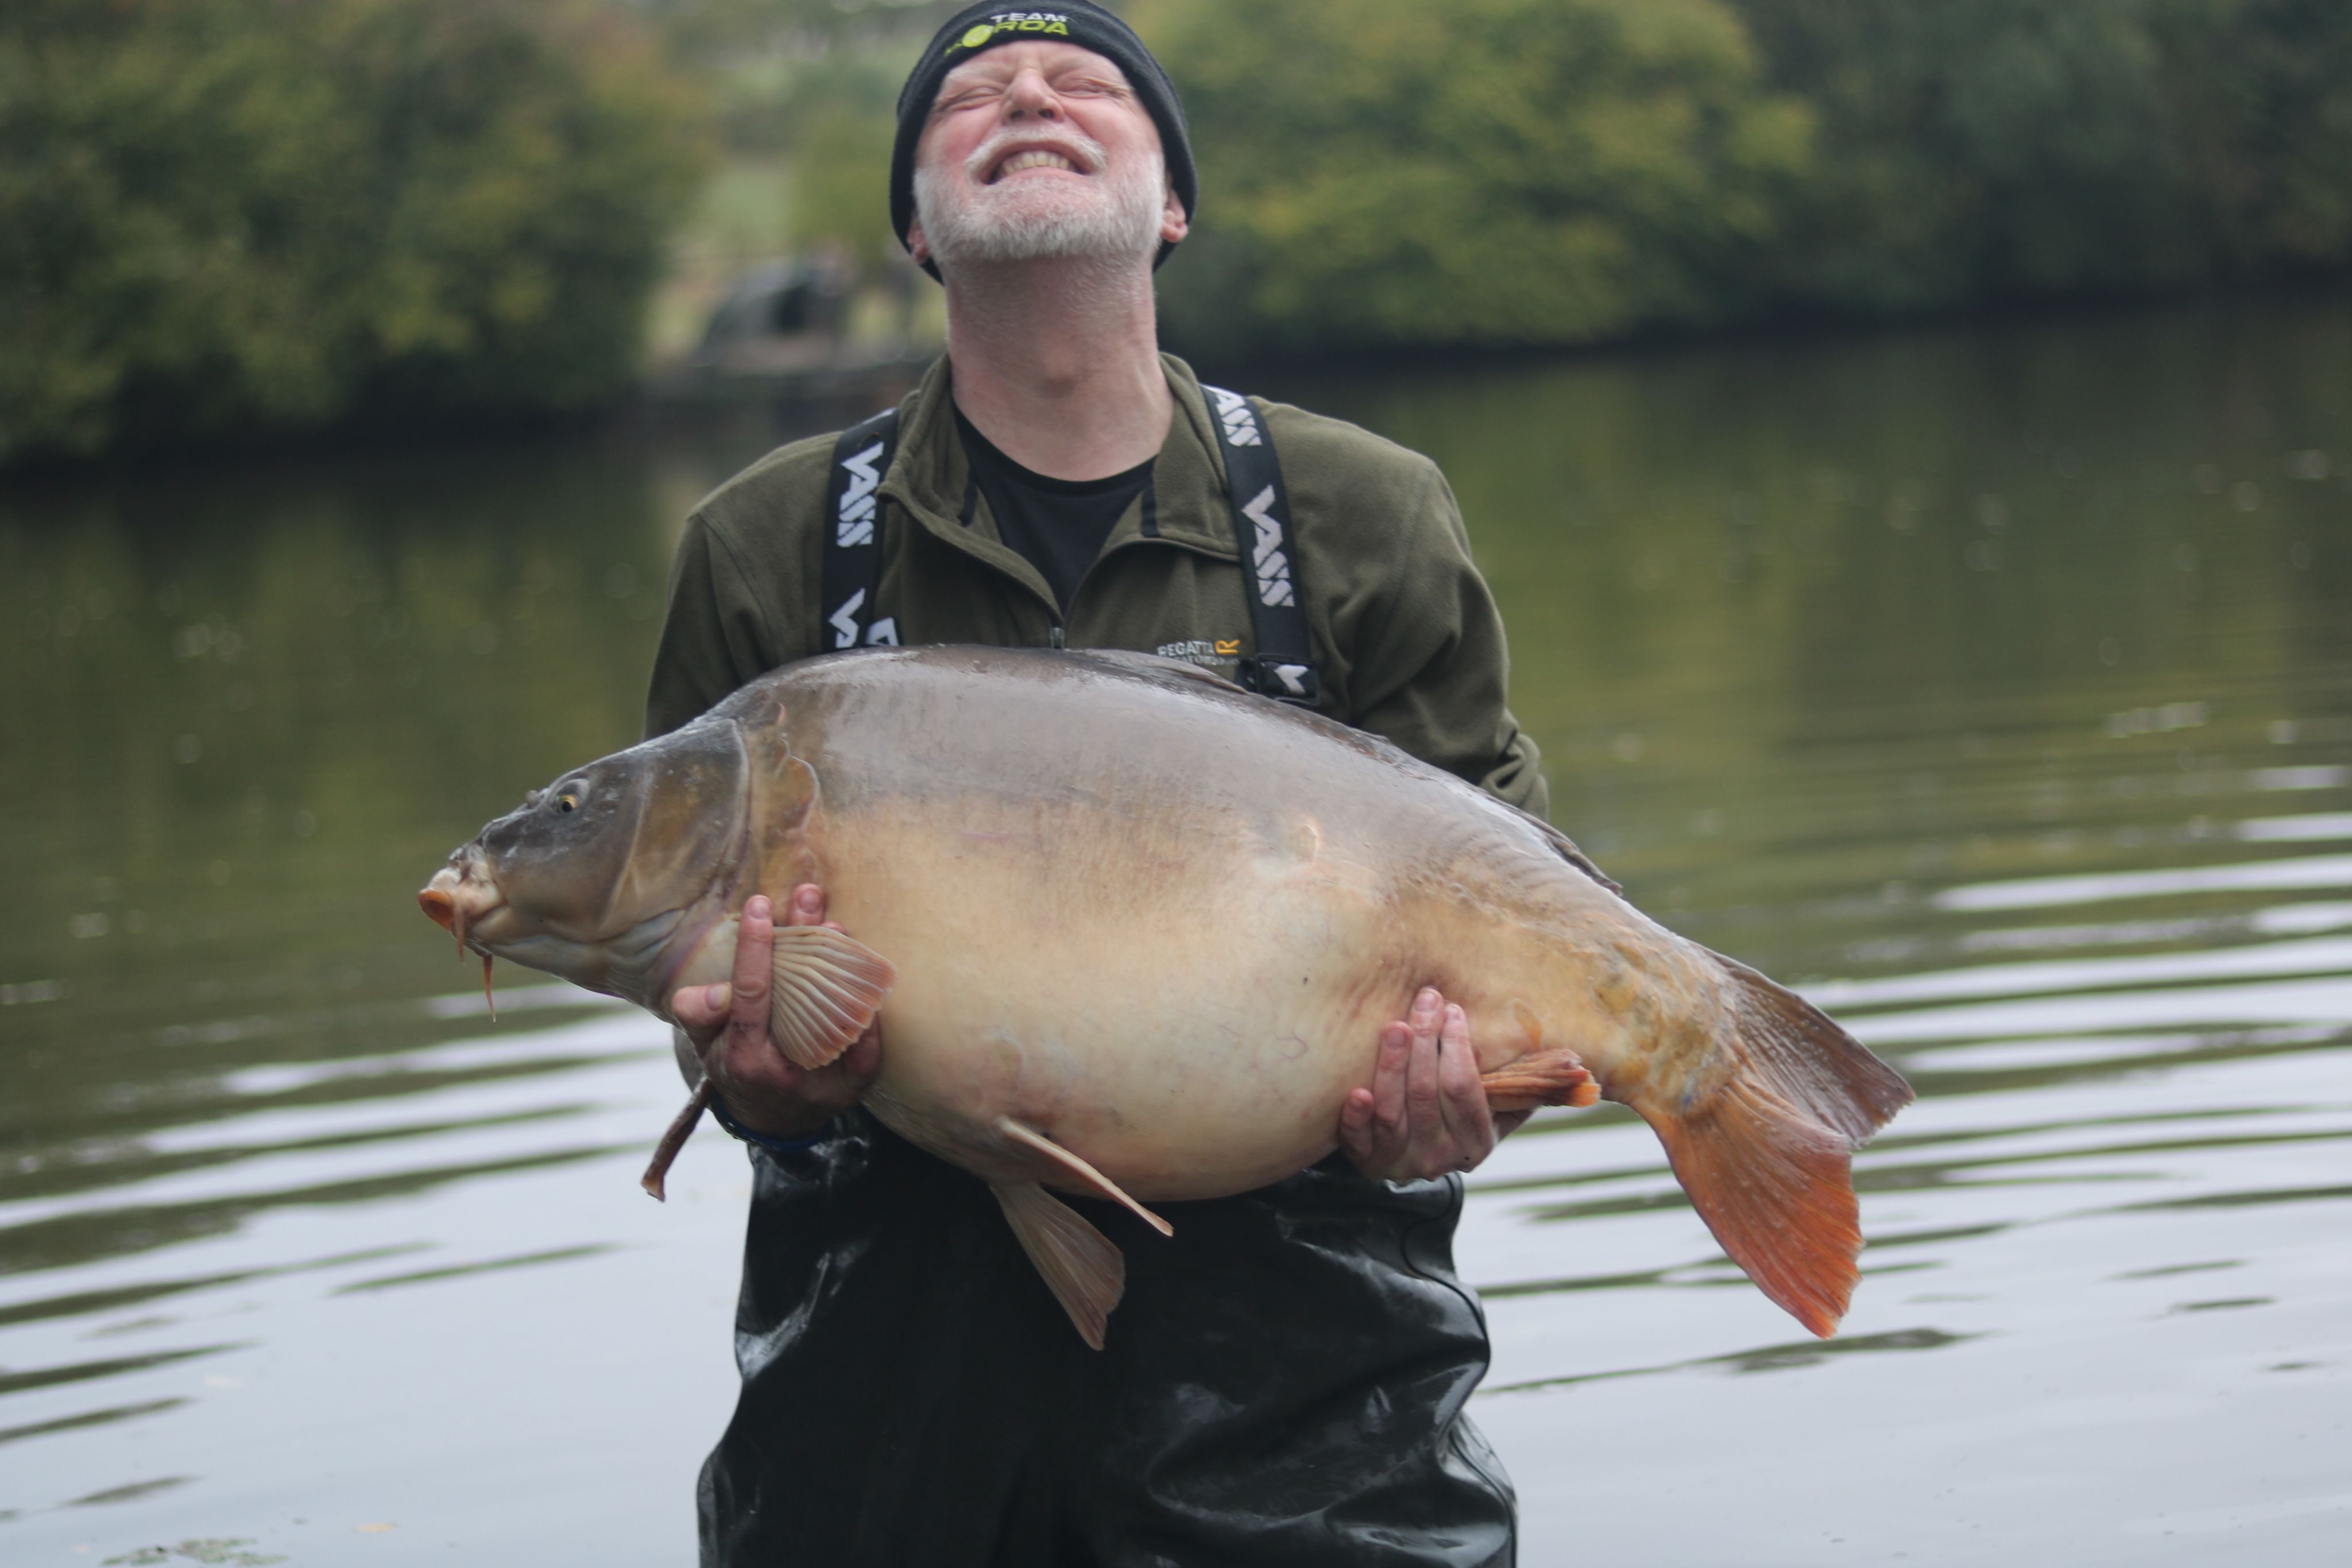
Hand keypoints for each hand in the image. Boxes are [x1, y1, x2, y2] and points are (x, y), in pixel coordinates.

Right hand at [670, 884, 882, 1139]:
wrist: (775, 1120)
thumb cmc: (736, 1067)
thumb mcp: (705, 1046)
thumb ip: (698, 1015)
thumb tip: (711, 991)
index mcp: (745, 1055)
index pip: (751, 993)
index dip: (755, 948)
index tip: (758, 903)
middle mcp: (788, 1065)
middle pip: (802, 990)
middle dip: (805, 937)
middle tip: (808, 894)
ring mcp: (827, 1074)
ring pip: (840, 1008)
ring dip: (839, 960)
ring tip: (834, 922)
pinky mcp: (858, 1078)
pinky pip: (869, 1034)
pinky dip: (865, 999)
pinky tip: (861, 967)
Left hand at [1339, 987, 1529, 1181]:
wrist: (1417, 1156)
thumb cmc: (1461, 1116)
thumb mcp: (1498, 1109)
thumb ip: (1526, 1086)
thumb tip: (1578, 1065)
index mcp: (1475, 1142)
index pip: (1464, 1090)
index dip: (1457, 1047)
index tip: (1453, 1010)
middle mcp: (1439, 1157)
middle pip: (1426, 1094)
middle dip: (1426, 1041)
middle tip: (1425, 1001)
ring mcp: (1400, 1162)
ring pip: (1393, 1112)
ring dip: (1392, 1065)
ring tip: (1395, 1027)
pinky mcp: (1367, 1162)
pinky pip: (1358, 1141)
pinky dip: (1356, 1118)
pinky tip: (1356, 1091)